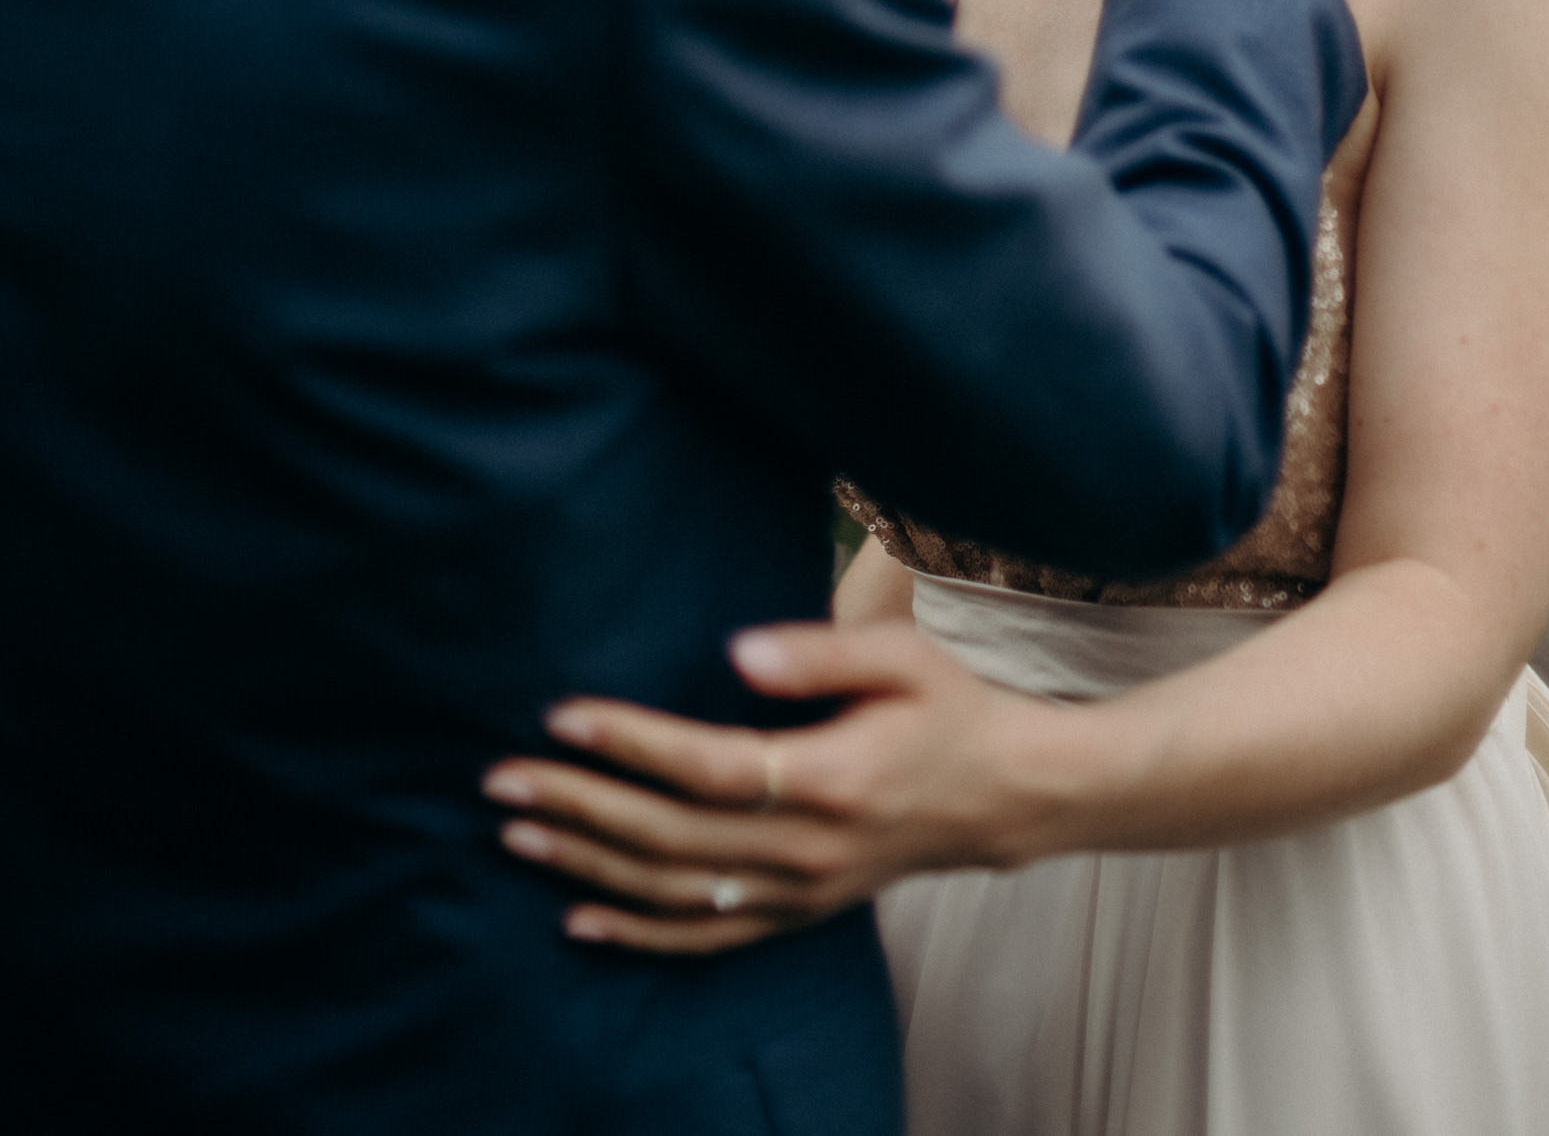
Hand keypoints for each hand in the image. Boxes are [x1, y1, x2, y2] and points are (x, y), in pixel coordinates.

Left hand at [481, 622, 1078, 958]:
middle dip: (578, 808)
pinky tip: (580, 919)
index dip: (628, 743)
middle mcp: (806, 850)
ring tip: (518, 837)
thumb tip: (734, 652)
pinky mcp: (798, 915)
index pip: (705, 766)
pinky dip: (636, 934)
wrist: (1006, 795)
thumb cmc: (949, 708)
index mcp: (827, 778)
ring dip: (587, 868)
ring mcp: (799, 893)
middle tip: (502, 781)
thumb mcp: (901, 655)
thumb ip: (817, 650)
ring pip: (674, 894)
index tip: (561, 713)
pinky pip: (704, 939)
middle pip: (669, 837)